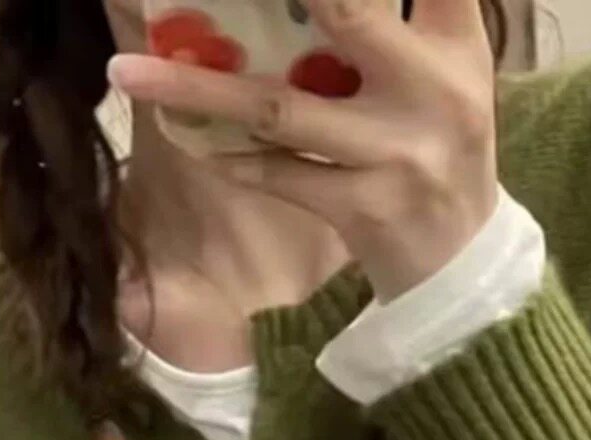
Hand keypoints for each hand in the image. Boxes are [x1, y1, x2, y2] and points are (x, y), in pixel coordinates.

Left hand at [109, 0, 499, 300]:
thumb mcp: (445, 69)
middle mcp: (435, 91)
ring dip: (196, 88)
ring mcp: (397, 154)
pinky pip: (278, 173)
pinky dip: (228, 154)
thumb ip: (397, 14)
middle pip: (345, 11)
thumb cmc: (439, 145)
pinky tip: (184, 133)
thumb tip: (296, 2)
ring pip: (279, 108)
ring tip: (129, 70)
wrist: (462, 263)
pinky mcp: (365, 208)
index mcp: (455, 42)